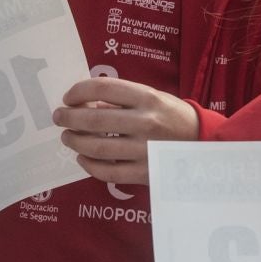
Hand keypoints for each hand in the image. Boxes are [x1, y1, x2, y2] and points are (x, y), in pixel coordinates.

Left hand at [53, 77, 198, 185]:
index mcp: (147, 98)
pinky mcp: (144, 173)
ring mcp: (144, 150)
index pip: (102, 88)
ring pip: (96, 148)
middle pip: (94, 120)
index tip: (68, 97)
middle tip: (59, 117)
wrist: (202, 142)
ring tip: (67, 137)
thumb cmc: (171, 116)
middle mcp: (145, 122)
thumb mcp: (152, 98)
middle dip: (68, 118)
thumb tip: (84, 103)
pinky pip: (107, 172)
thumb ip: (121, 99)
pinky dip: (89, 165)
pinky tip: (82, 158)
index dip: (78, 91)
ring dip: (74, 141)